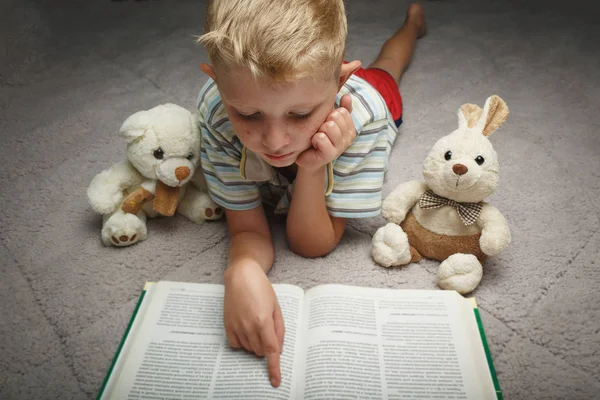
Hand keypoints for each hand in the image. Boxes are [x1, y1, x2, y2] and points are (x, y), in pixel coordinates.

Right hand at [223, 261, 284, 386]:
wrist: (241, 276)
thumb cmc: (261, 288)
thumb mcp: (276, 307)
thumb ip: (279, 329)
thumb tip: (278, 349)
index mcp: (263, 321)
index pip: (271, 351)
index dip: (274, 368)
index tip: (276, 381)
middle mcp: (248, 327)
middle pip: (261, 351)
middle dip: (267, 346)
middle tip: (267, 328)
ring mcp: (236, 327)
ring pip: (250, 349)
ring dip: (256, 343)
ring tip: (256, 322)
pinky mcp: (227, 326)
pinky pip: (236, 345)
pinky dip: (243, 342)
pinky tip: (245, 328)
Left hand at [296, 94, 355, 170]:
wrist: (307, 157)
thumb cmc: (318, 137)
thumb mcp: (330, 121)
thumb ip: (341, 109)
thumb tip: (347, 96)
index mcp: (350, 129)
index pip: (343, 112)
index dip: (329, 115)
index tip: (325, 124)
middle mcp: (348, 139)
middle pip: (336, 117)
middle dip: (323, 122)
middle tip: (320, 131)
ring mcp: (340, 148)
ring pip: (329, 126)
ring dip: (319, 130)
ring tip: (317, 137)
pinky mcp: (330, 155)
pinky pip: (321, 138)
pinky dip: (314, 139)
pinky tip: (314, 144)